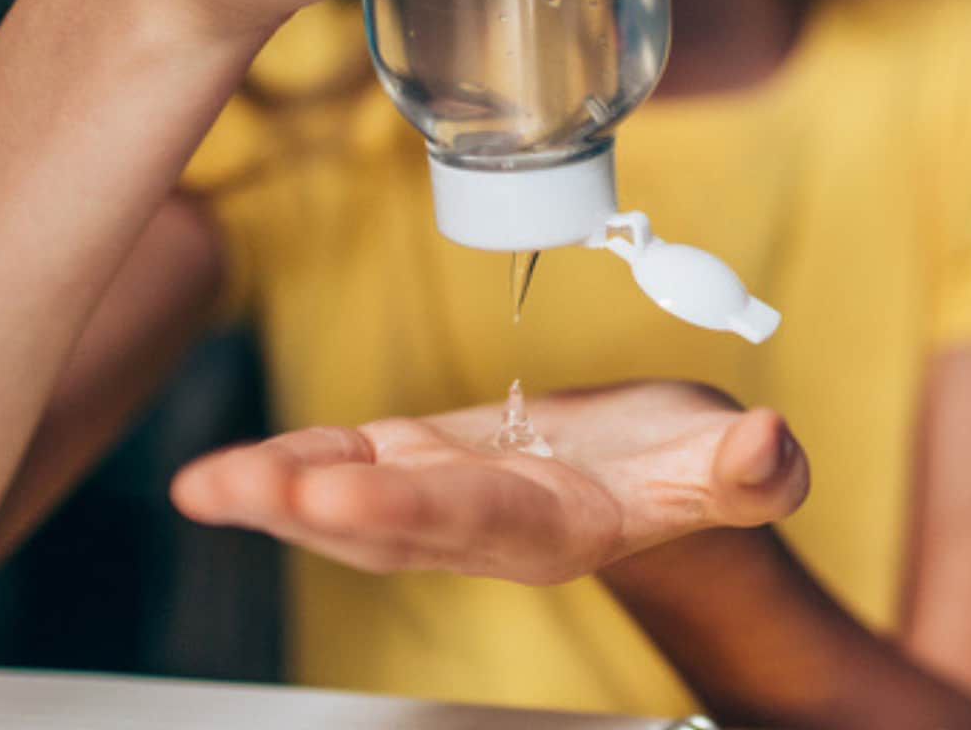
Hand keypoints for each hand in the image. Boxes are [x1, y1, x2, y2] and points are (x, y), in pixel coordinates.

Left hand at [170, 382, 807, 583]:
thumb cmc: (705, 472)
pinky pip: (356, 464)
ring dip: (278, 492)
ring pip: (354, 501)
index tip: (337, 495)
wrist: (672, 481)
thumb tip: (766, 444)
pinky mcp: (432, 460)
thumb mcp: (741, 469)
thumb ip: (751, 472)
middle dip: (304, 508)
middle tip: (227, 489)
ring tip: (204, 486)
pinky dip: (300, 461)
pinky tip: (242, 467)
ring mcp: (451, 497)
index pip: (471, 517)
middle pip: (384, 524)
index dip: (403, 509)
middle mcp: (488, 524)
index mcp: (556, 526)